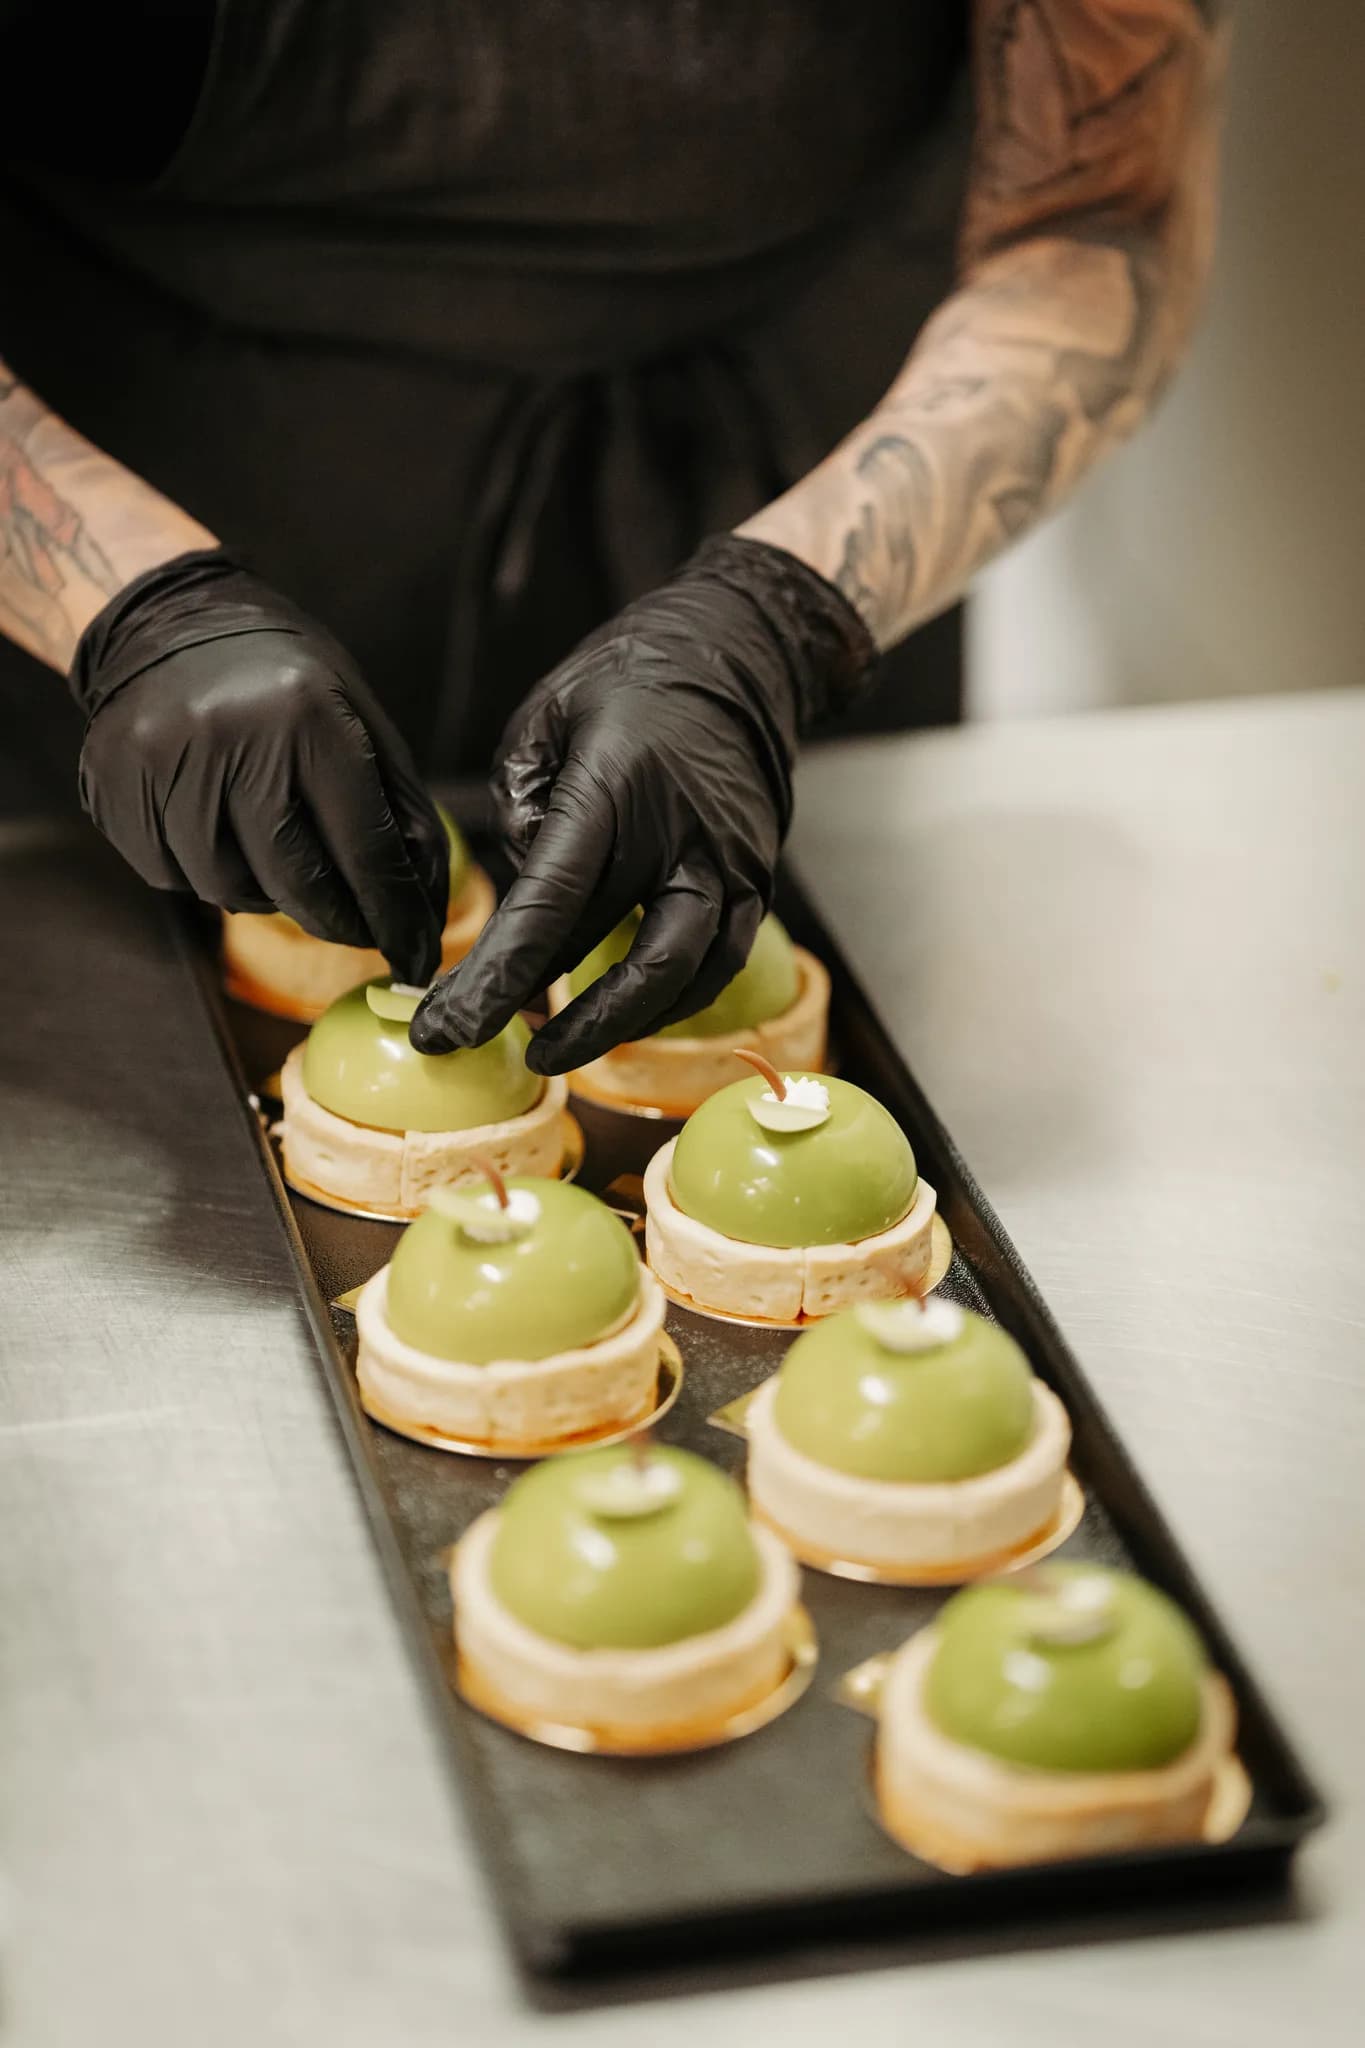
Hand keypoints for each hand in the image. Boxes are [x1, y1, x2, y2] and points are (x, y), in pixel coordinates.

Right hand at [70, 549, 447, 982]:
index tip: (415, 953)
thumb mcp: (358, 716)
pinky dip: (207, 874)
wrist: (167, 623)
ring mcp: (162, 764)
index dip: (394, 913)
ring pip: (229, 889)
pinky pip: (172, 877)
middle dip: (337, 919)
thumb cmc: (280, 678)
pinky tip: (218, 833)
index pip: (363, 847)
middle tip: (358, 929)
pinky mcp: (114, 788)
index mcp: (306, 716)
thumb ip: (397, 808)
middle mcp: (230, 738)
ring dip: (265, 894)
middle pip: (296, 880)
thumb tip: (422, 904)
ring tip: (276, 855)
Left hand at [411, 535, 874, 1072]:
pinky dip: (669, 1002)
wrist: (737, 657)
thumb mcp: (544, 716)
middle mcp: (682, 837)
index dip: (498, 979)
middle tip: (481, 1048)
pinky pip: (717, 965)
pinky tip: (621, 1019)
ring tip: (554, 1051)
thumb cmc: (629, 682)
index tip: (448, 1025)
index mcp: (617, 791)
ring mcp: (728, 864)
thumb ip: (519, 801)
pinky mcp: (755, 880)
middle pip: (622, 959)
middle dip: (552, 1021)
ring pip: (682, 977)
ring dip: (616, 1025)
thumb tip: (522, 883)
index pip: (551, 908)